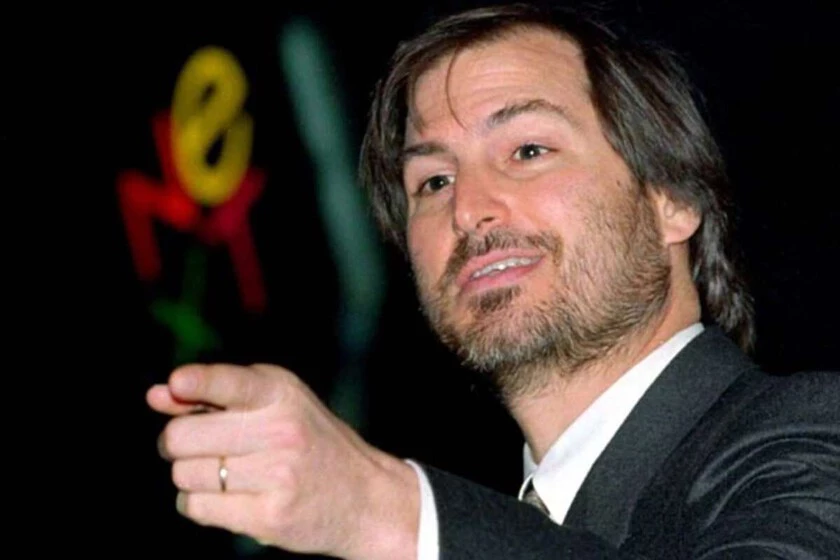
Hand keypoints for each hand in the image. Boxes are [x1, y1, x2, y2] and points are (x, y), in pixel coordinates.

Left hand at [147, 363, 419, 559]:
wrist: (364, 496)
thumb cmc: (308, 441)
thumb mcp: (275, 403)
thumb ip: (216, 394)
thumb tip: (156, 394)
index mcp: (281, 393)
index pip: (232, 382)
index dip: (200, 383)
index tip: (179, 383)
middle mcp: (281, 430)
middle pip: (182, 437)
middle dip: (176, 444)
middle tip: (198, 446)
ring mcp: (277, 475)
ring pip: (183, 475)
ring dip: (191, 476)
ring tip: (226, 473)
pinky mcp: (269, 516)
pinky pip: (196, 508)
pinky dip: (200, 503)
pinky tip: (229, 497)